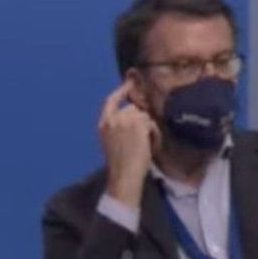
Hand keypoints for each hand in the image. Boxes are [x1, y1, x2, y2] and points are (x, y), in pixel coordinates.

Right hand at [97, 80, 158, 207]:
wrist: (124, 175)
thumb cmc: (120, 164)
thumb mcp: (111, 141)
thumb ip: (118, 126)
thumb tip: (135, 114)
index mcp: (103, 124)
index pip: (110, 101)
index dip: (121, 91)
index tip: (129, 83)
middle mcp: (113, 119)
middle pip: (133, 108)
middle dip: (140, 120)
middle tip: (143, 137)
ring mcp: (125, 120)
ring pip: (144, 116)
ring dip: (148, 128)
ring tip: (146, 144)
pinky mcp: (138, 125)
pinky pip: (151, 124)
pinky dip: (154, 134)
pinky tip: (150, 146)